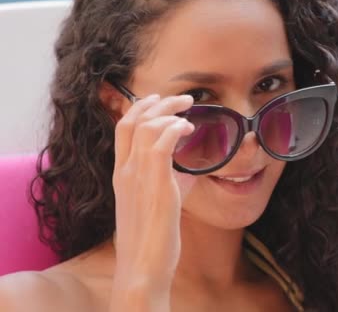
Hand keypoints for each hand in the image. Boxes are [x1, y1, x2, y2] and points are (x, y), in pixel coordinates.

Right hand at [110, 93, 194, 291]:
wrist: (142, 266)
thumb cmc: (150, 238)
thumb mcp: (153, 204)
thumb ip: (167, 184)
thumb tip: (187, 174)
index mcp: (121, 174)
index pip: (123, 129)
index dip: (139, 108)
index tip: (158, 99)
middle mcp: (125, 171)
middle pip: (133, 121)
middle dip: (158, 103)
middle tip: (182, 98)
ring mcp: (138, 178)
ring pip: (147, 128)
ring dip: (170, 112)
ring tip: (189, 109)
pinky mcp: (157, 186)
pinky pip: (161, 146)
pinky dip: (174, 130)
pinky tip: (188, 129)